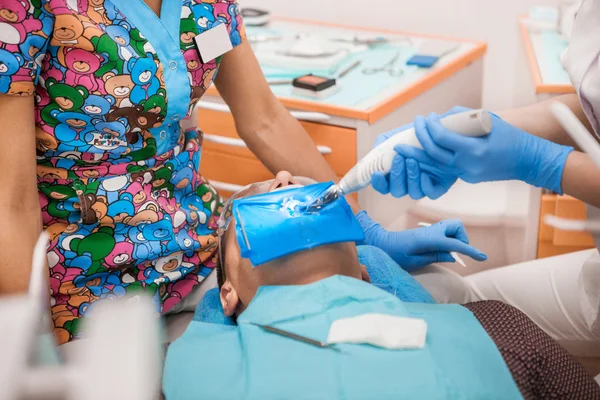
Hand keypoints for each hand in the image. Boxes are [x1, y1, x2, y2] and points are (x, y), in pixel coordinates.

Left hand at [356, 211, 486, 270]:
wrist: (382, 243)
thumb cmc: (395, 254)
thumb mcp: (415, 261)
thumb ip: (435, 257)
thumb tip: (453, 256)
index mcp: (428, 239)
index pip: (453, 243)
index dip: (469, 250)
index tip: (482, 257)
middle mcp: (431, 231)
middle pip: (457, 225)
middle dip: (462, 237)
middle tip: (454, 252)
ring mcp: (429, 229)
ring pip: (453, 226)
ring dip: (456, 237)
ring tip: (446, 251)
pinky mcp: (428, 231)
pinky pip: (445, 230)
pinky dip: (449, 237)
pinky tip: (441, 249)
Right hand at [371, 107, 467, 198]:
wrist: (448, 131)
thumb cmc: (422, 134)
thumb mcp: (401, 134)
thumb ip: (385, 141)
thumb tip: (376, 150)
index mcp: (397, 173)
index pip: (384, 186)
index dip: (379, 183)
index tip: (378, 173)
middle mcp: (409, 182)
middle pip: (397, 191)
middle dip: (396, 175)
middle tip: (400, 157)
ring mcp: (425, 185)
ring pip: (413, 193)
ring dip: (410, 177)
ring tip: (414, 160)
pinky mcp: (440, 185)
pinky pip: (431, 194)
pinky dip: (426, 186)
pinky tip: (426, 173)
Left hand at [411, 110, 574, 193]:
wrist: (527, 161)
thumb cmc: (511, 136)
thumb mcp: (489, 121)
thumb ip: (462, 117)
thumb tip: (439, 118)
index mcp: (474, 150)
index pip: (441, 138)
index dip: (430, 126)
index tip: (427, 117)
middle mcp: (468, 165)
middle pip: (433, 153)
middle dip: (420, 138)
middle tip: (415, 124)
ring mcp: (466, 175)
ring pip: (435, 165)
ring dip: (419, 153)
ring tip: (408, 143)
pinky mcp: (467, 179)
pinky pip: (446, 169)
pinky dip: (434, 159)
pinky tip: (426, 150)